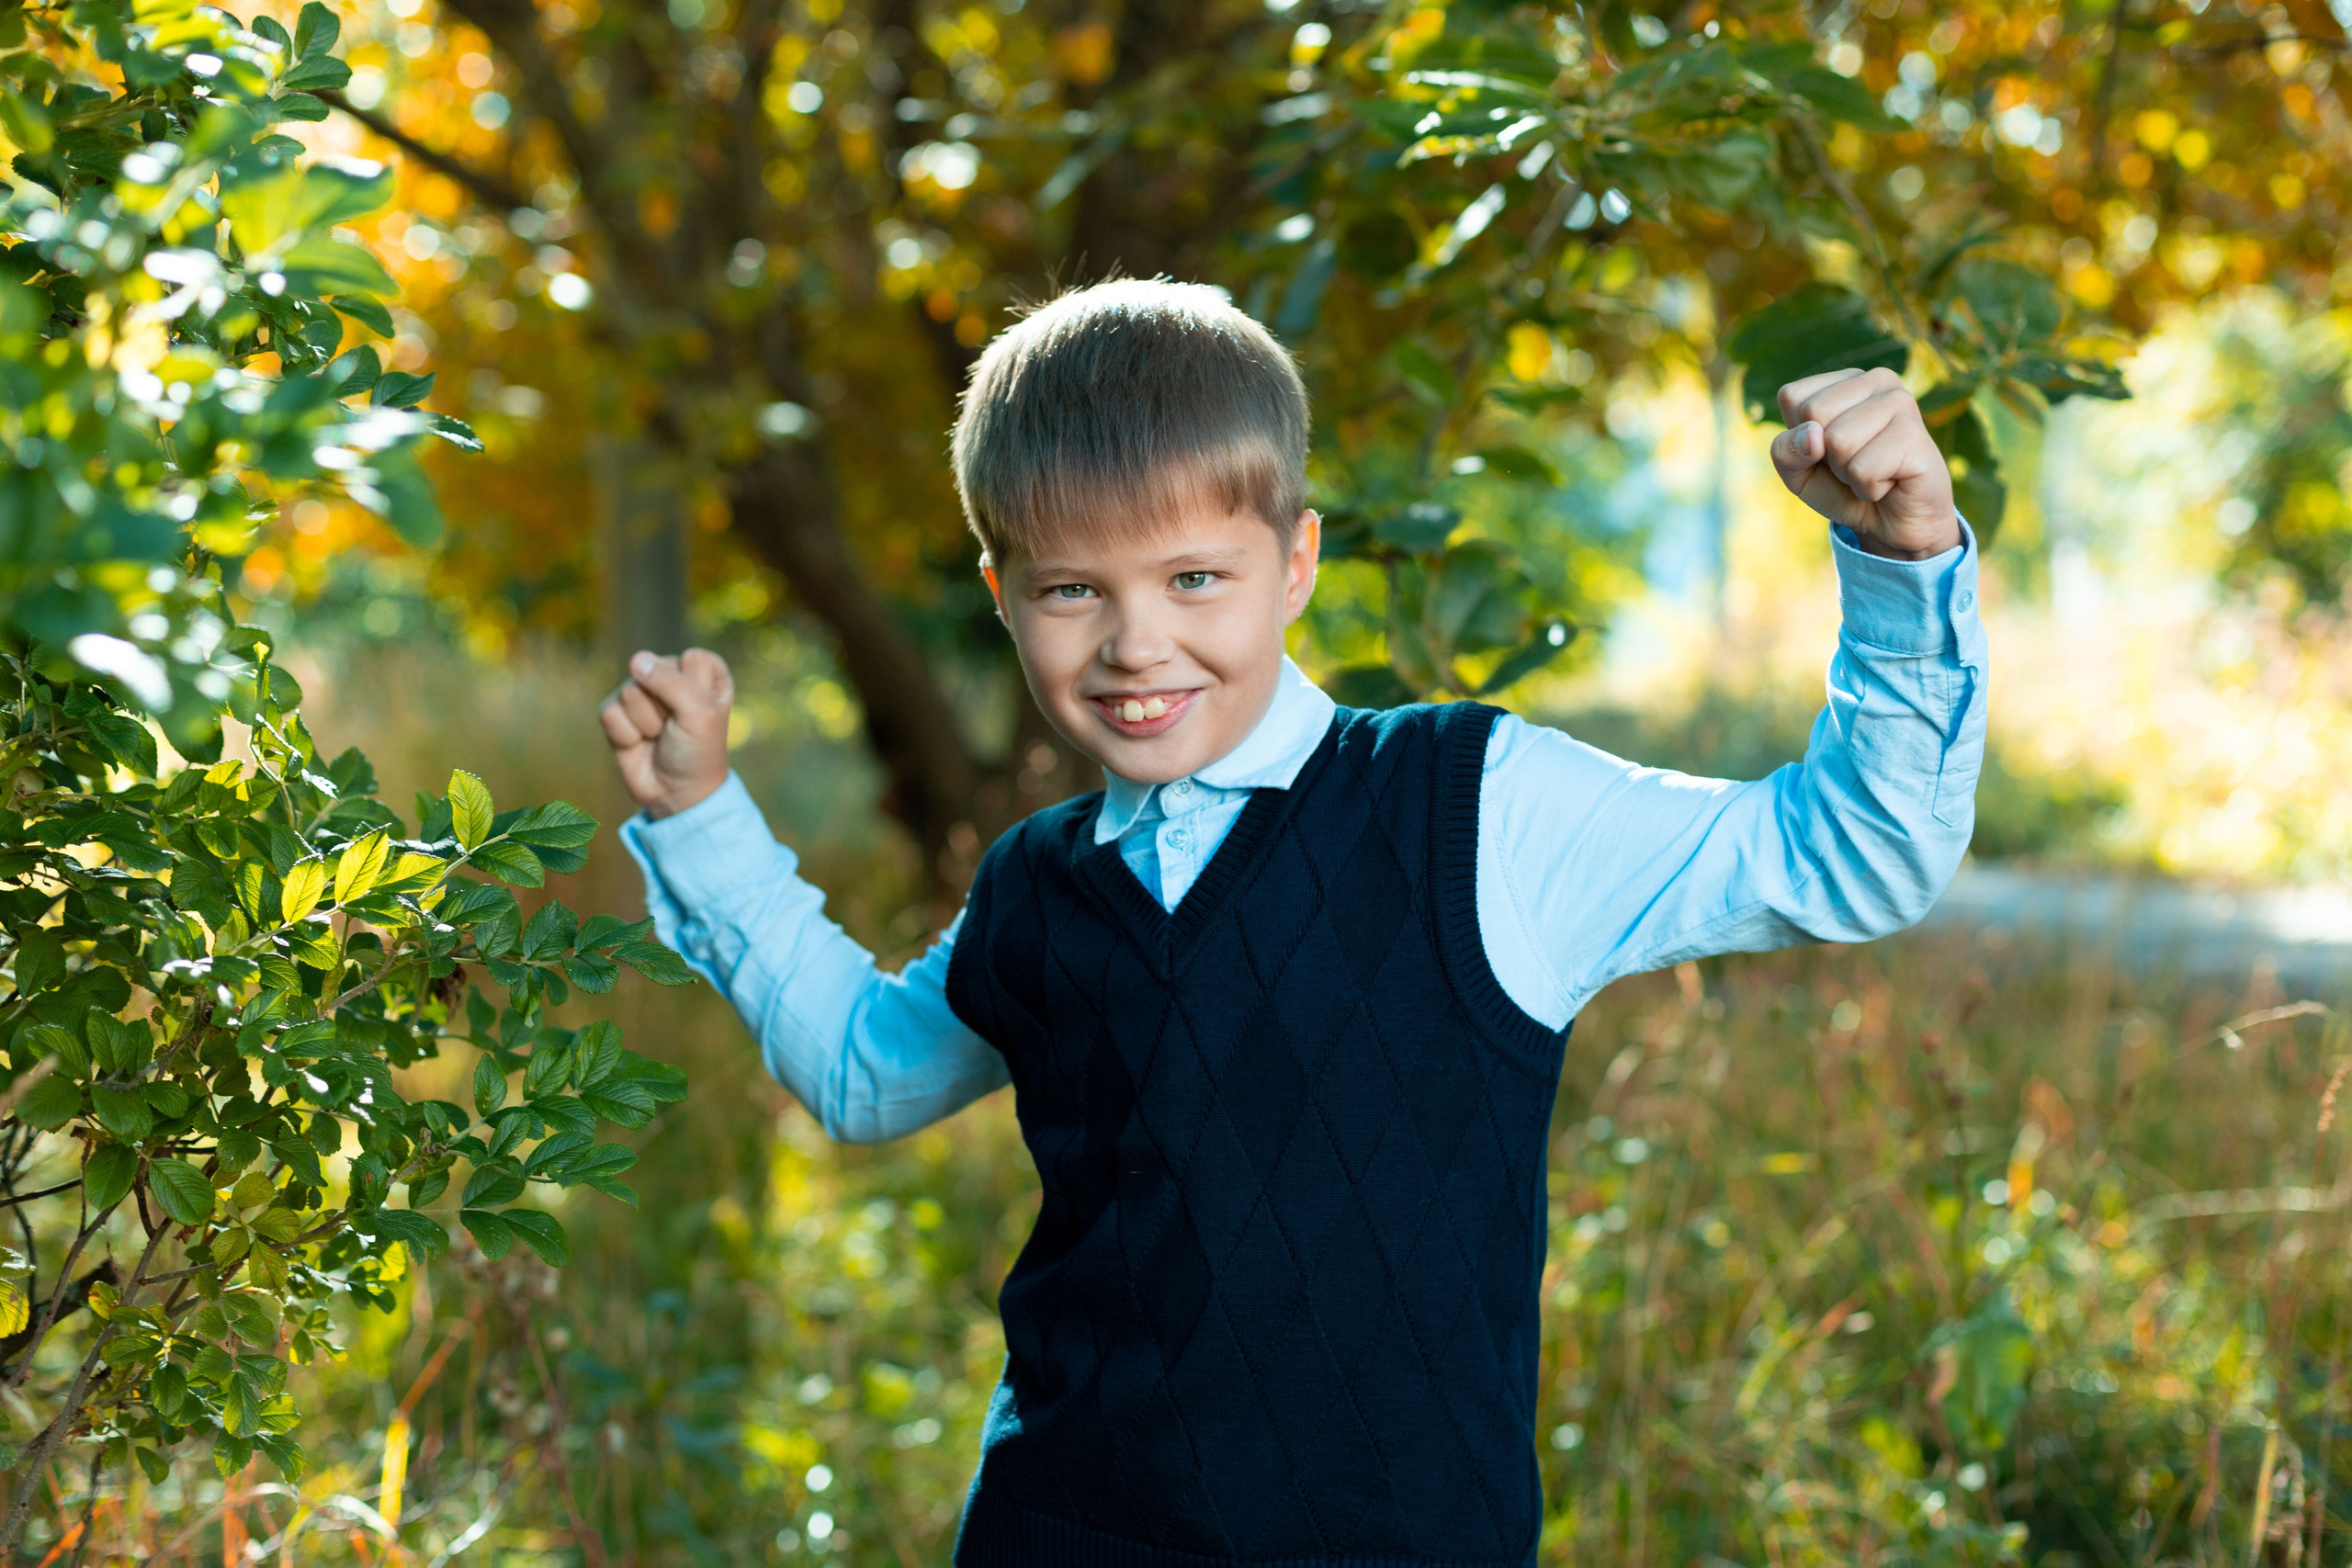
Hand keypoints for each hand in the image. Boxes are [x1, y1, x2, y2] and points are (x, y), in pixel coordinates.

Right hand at [600, 648, 733, 818]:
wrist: (676, 793)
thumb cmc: (696, 751)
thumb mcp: (699, 715)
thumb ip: (671, 682)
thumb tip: (636, 660)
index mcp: (704, 671)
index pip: (693, 659)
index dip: (695, 690)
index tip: (702, 715)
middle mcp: (672, 675)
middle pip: (655, 671)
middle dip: (667, 708)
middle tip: (677, 729)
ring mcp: (642, 692)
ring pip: (630, 690)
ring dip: (647, 723)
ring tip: (659, 737)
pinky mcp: (617, 711)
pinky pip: (609, 711)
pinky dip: (625, 734)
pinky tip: (638, 743)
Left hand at [1770, 368, 1961, 559]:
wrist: (1894, 524)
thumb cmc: (1844, 489)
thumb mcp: (1798, 472)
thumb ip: (1786, 450)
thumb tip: (1812, 435)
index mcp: (1846, 380)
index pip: (1792, 396)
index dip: (1799, 437)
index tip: (1827, 451)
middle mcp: (1878, 380)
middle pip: (1814, 414)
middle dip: (1825, 455)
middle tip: (1854, 464)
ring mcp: (1901, 403)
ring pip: (1838, 442)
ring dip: (1848, 473)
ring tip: (1873, 472)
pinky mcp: (1915, 435)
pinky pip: (1863, 469)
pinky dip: (1868, 488)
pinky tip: (1890, 482)